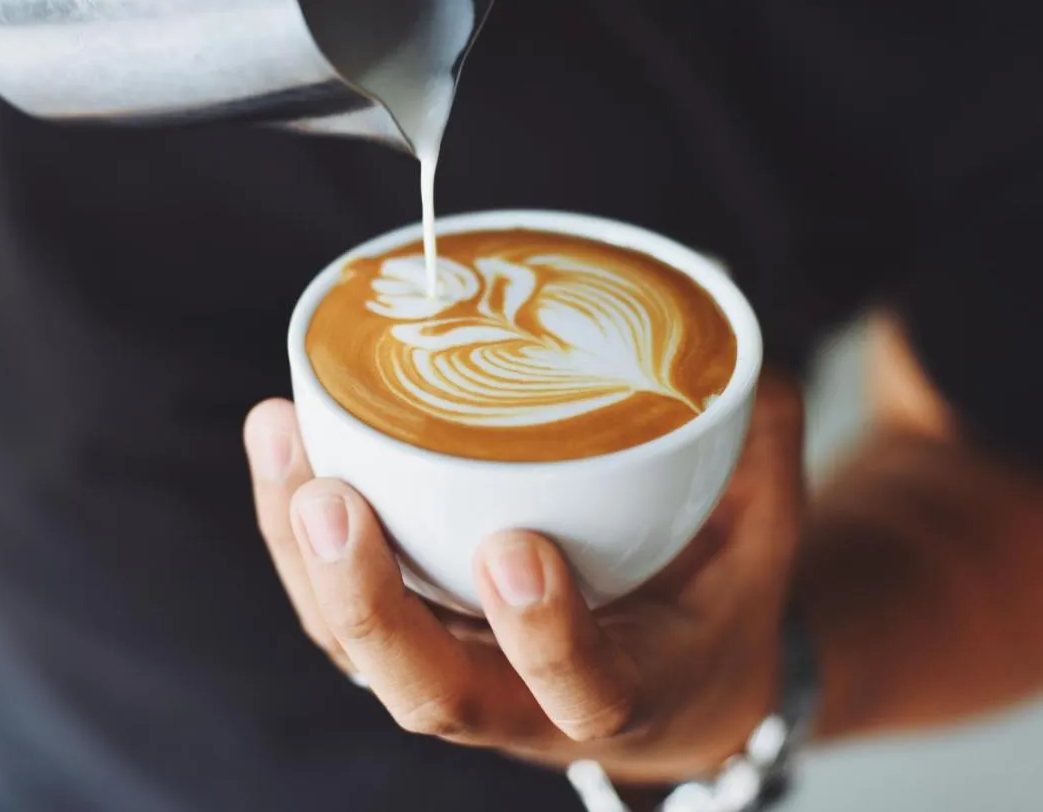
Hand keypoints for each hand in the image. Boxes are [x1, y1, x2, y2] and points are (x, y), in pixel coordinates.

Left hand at [246, 374, 803, 783]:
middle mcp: (519, 702)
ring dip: (302, 551)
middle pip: (428, 692)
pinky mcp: (407, 632)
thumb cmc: (711, 605)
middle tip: (333, 502)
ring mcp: (451, 668)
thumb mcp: (762, 539)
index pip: (582, 694)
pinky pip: (331, 602)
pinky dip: (293, 525)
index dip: (546, 638)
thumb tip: (738, 338)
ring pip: (354, 645)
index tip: (519, 551)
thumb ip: (758, 448)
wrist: (666, 681)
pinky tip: (281, 436)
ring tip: (282, 436)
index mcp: (624, 693)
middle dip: (369, 602)